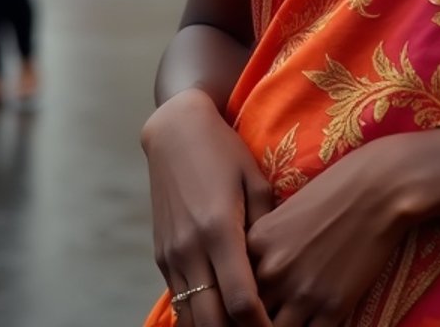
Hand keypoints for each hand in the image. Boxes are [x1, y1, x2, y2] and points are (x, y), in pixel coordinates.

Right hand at [142, 87, 272, 326]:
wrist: (175, 131)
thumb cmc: (224, 151)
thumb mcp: (254, 181)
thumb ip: (265, 228)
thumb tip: (278, 270)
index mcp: (219, 229)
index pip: (240, 300)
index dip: (261, 324)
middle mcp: (190, 249)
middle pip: (211, 321)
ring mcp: (171, 255)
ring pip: (190, 318)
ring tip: (242, 325)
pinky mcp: (161, 256)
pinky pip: (179, 300)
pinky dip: (198, 314)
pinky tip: (220, 312)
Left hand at [246, 129, 439, 326]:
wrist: (379, 188)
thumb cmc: (334, 190)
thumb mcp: (285, 212)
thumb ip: (264, 247)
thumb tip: (252, 277)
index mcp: (256, 244)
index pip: (231, 291)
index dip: (233, 308)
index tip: (239, 312)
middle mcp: (273, 272)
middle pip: (247, 318)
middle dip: (252, 322)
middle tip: (262, 319)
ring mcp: (302, 293)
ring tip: (286, 323)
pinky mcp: (332, 308)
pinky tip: (313, 325)